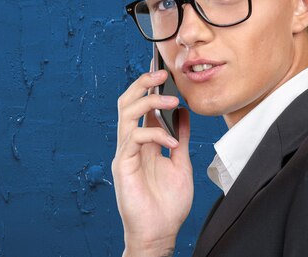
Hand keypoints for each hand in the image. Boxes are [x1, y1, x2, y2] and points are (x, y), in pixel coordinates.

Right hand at [112, 70, 192, 256]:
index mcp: (143, 142)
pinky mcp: (123, 165)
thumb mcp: (181, 163)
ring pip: (126, 114)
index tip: (162, 72)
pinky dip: (155, 133)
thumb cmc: (167, 204)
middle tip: (161, 75)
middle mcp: (131, 144)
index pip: (141, 106)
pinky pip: (135, 138)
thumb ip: (181, 138)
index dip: (148, 88)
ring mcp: (125, 153)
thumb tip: (184, 114)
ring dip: (148, 101)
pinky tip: (172, 141)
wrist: (159, 234)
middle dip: (142, 85)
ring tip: (171, 100)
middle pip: (127, 103)